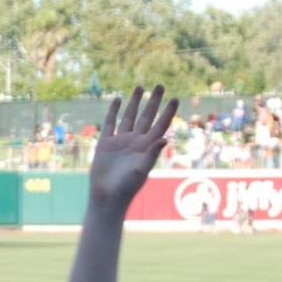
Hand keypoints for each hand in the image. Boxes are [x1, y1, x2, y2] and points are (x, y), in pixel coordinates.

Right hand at [88, 85, 178, 206]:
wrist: (106, 196)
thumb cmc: (126, 187)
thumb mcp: (141, 170)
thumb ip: (152, 154)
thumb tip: (164, 139)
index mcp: (147, 147)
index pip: (161, 125)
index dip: (168, 112)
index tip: (175, 98)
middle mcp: (136, 142)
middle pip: (148, 116)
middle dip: (154, 101)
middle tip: (160, 85)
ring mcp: (121, 141)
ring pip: (130, 116)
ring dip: (135, 102)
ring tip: (140, 87)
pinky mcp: (106, 144)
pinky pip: (111, 123)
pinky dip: (113, 111)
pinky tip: (117, 100)